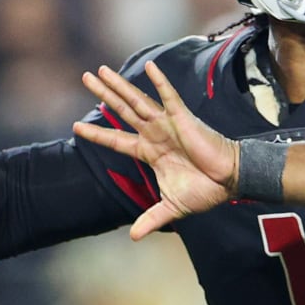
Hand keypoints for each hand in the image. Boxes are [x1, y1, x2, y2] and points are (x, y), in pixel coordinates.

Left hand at [74, 62, 238, 239]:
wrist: (229, 182)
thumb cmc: (205, 191)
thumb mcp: (171, 207)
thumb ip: (151, 219)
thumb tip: (133, 237)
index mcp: (150, 152)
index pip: (117, 140)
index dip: (96, 134)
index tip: (75, 127)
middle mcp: (155, 134)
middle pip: (122, 111)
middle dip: (103, 95)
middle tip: (85, 77)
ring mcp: (167, 124)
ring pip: (137, 100)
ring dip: (118, 86)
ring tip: (99, 70)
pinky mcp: (183, 118)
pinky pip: (169, 96)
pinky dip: (159, 82)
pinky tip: (150, 66)